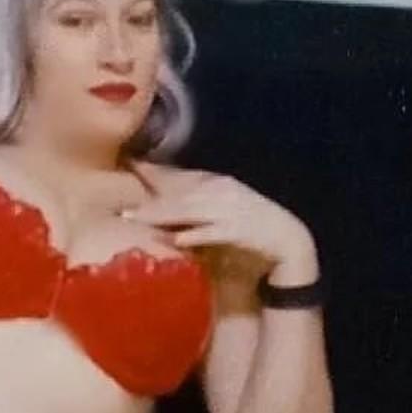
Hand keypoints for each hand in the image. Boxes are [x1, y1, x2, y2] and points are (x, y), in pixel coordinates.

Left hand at [122, 165, 315, 274]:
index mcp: (217, 183)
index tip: (126, 170)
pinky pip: (215, 233)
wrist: (290, 242)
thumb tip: (157, 210)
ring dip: (164, 215)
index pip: (180, 177)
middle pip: (179, 194)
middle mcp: (222, 192)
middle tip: (122, 206)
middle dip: (150, 199)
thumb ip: (192, 211)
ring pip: (192, 210)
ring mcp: (233, 210)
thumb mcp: (218, 214)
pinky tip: (179, 240)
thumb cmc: (250, 230)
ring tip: (138, 219)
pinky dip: (197, 236)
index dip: (152, 173)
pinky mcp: (242, 231)